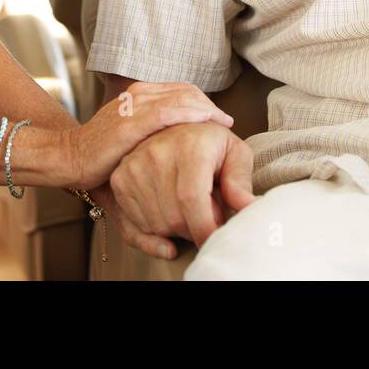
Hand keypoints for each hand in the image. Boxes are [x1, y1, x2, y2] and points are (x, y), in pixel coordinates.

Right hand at [67, 82, 232, 189]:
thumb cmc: (101, 151)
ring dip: (208, 110)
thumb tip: (181, 135)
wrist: (69, 157)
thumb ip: (153, 127)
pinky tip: (207, 124)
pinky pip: (169, 112)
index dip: (205, 102)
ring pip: (183, 98)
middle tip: (226, 123)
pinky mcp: (131, 123)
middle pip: (187, 92)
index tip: (220, 119)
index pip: (183, 90)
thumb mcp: (130, 131)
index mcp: (139, 93)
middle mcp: (138, 94)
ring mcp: (134, 106)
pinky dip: (192, 115)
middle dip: (210, 106)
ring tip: (224, 125)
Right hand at [108, 122, 254, 259]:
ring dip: (176, 229)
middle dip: (194, 230)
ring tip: (188, 207)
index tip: (215, 240)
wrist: (176, 128)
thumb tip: (249, 207)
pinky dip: (155, 229)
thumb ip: (240, 181)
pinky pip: (137, 224)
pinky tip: (169, 213)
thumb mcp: (235, 154)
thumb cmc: (210, 145)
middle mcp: (156, 153)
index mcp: (189, 146)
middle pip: (174, 218)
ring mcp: (134, 166)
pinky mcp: (120, 180)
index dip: (205, 228)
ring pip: (156, 224)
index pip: (192, 199)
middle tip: (206, 215)